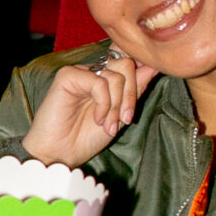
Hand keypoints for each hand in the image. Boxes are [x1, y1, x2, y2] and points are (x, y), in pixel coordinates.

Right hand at [21, 52, 158, 167]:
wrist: (60, 153)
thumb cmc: (85, 138)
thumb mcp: (120, 114)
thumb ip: (135, 90)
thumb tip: (155, 66)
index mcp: (105, 77)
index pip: (130, 62)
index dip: (141, 75)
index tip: (140, 98)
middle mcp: (93, 71)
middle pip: (126, 65)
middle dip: (130, 95)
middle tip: (125, 119)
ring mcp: (80, 72)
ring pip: (116, 75)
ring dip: (116, 105)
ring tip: (108, 125)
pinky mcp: (67, 76)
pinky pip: (99, 82)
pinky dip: (104, 103)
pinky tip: (97, 119)